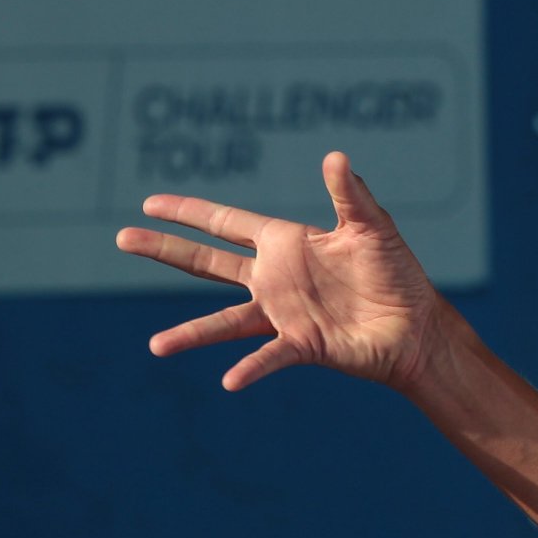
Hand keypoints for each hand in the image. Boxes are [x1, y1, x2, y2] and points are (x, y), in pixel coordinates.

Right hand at [115, 151, 443, 392]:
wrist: (415, 326)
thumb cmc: (397, 273)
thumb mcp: (373, 228)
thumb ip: (350, 195)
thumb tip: (335, 156)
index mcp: (287, 243)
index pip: (228, 222)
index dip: (191, 212)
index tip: (150, 203)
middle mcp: (275, 278)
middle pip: (209, 263)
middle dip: (167, 251)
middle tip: (122, 238)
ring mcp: (283, 313)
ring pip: (225, 322)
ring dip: (192, 334)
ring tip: (156, 346)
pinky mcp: (300, 344)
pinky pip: (268, 357)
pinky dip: (249, 369)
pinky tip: (230, 381)